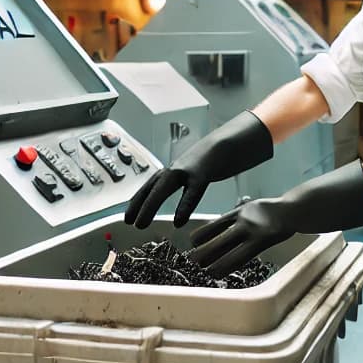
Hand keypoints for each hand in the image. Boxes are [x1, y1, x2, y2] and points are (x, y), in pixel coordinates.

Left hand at [124, 111, 273, 227]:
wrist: (234, 139)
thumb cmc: (216, 158)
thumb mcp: (196, 170)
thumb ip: (186, 181)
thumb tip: (180, 192)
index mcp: (176, 169)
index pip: (151, 185)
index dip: (138, 200)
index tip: (128, 216)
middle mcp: (178, 168)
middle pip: (152, 186)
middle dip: (138, 204)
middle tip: (128, 222)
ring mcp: (190, 168)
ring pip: (164, 187)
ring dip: (150, 205)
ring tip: (141, 224)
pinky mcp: (205, 171)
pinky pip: (192, 191)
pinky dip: (184, 205)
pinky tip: (178, 221)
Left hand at [187, 162, 362, 276]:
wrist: (295, 208)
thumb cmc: (276, 211)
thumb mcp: (254, 207)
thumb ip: (240, 214)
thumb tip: (230, 222)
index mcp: (239, 211)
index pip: (214, 224)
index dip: (201, 235)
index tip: (192, 243)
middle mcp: (241, 220)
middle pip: (215, 237)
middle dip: (201, 249)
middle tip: (191, 260)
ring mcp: (251, 230)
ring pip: (223, 247)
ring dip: (209, 260)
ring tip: (200, 269)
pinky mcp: (261, 241)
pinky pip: (239, 256)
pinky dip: (225, 266)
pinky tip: (216, 273)